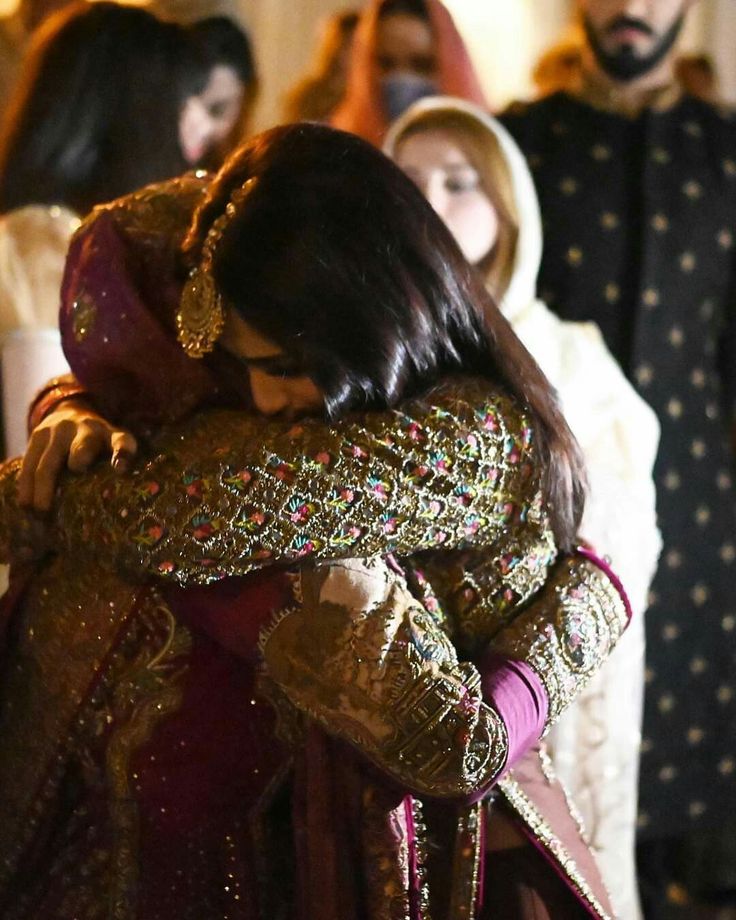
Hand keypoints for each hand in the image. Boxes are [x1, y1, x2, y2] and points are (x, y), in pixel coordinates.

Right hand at [17, 400, 137, 512]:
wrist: (71, 414)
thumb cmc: (98, 445)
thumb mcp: (113, 451)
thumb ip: (117, 471)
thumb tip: (113, 513)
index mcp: (112, 436)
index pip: (123, 442)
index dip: (122, 454)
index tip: (120, 469)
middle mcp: (88, 428)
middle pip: (82, 448)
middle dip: (73, 470)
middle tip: (67, 500)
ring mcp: (61, 429)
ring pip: (48, 462)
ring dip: (42, 490)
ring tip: (40, 514)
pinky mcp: (38, 434)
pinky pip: (29, 462)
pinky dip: (26, 485)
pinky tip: (25, 504)